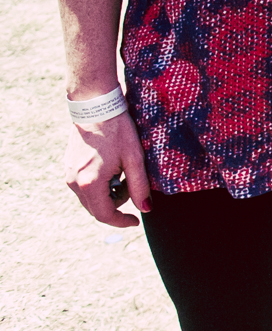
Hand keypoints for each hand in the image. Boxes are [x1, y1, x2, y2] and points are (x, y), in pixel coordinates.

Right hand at [65, 110, 150, 225]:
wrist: (95, 108)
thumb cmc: (118, 131)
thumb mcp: (134, 158)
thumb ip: (140, 186)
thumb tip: (145, 208)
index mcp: (90, 183)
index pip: (104, 215)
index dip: (121, 222)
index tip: (135, 221)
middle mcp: (74, 183)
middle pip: (96, 209)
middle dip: (116, 205)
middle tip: (132, 186)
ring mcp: (68, 175)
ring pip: (89, 199)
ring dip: (108, 195)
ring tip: (122, 173)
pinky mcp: (67, 168)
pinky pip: (83, 187)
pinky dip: (99, 186)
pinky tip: (111, 168)